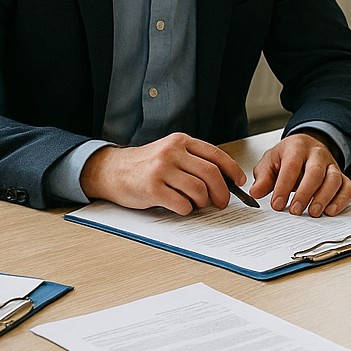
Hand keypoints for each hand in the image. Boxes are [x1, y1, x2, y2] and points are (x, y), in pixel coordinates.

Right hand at [80, 133, 248, 213]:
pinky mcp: (152, 188)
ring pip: (198, 190)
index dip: (232, 170)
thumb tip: (223, 180)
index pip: (215, 154)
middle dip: (222, 192)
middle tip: (221, 203)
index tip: (240, 182)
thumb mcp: (169, 152)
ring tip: (197, 204)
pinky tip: (180, 207)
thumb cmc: (144, 165)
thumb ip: (192, 161)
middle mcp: (172, 152)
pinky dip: (186, 210)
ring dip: (203, 202)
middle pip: (211, 174)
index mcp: (180, 141)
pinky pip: (181, 204)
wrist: (111, 170)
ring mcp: (161, 169)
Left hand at [249, 132, 350, 216]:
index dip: (284, 186)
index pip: (292, 165)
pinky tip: (330, 211)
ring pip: (334, 179)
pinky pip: (347, 187)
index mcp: (297, 146)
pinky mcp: (341, 176)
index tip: (277, 204)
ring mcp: (331, 164)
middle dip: (305, 193)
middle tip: (295, 210)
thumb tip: (255, 193)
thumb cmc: (287, 157)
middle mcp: (317, 153)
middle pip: (316, 171)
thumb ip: (263, 177)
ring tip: (312, 213)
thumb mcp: (270, 162)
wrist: (305, 148)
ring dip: (324, 198)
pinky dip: (341, 200)